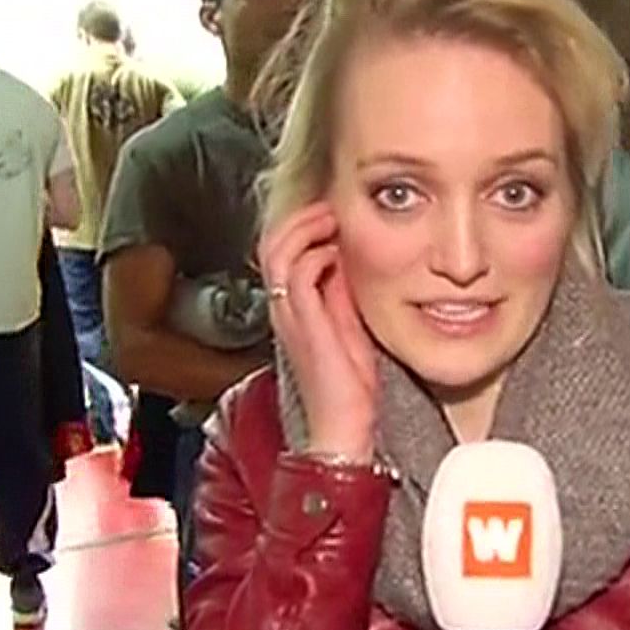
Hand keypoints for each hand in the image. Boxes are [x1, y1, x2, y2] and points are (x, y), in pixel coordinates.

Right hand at [258, 201, 378, 460]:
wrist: (343, 428)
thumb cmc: (351, 386)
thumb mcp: (352, 326)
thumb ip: (347, 294)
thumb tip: (354, 259)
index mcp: (294, 306)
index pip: (286, 250)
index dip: (305, 224)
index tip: (335, 209)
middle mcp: (284, 307)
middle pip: (274, 242)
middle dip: (302, 215)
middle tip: (331, 202)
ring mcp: (289, 314)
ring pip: (280, 250)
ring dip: (306, 226)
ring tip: (331, 213)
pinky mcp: (302, 323)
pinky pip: (297, 272)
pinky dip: (316, 251)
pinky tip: (338, 247)